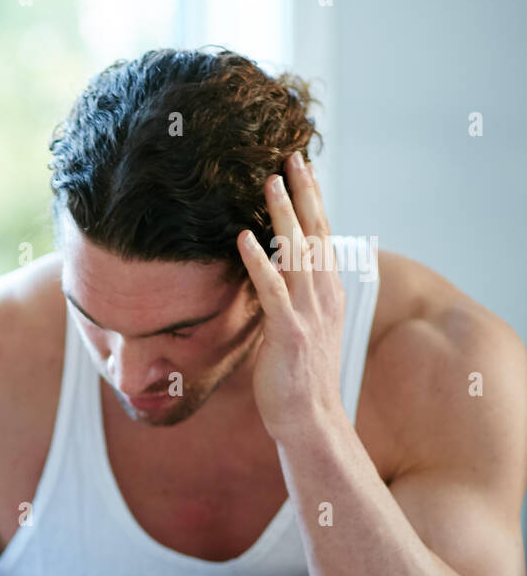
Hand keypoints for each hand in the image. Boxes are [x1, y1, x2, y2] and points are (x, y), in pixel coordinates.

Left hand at [238, 151, 346, 444]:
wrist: (310, 420)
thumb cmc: (297, 378)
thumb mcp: (299, 329)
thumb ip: (288, 298)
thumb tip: (269, 274)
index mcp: (328, 293)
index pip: (322, 236)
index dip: (312, 200)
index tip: (302, 168)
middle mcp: (325, 296)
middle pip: (316, 233)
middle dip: (304, 192)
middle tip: (292, 155)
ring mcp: (309, 313)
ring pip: (297, 253)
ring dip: (283, 215)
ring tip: (269, 181)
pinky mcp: (289, 332)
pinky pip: (272, 290)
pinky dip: (259, 262)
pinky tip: (246, 238)